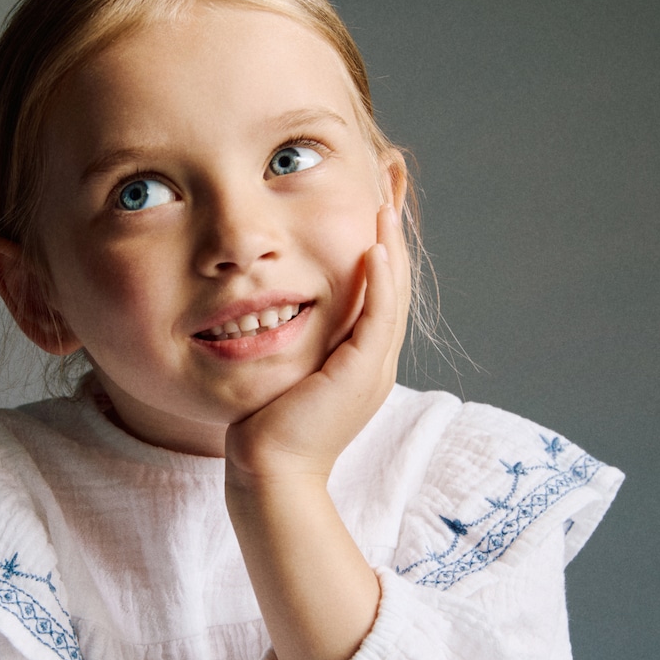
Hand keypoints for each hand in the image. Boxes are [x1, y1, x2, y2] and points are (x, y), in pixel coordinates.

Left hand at [224, 203, 410, 484]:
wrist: (268, 473)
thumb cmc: (264, 429)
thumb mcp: (283, 373)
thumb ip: (291, 343)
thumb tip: (267, 312)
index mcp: (360, 362)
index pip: (378, 293)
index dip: (379, 248)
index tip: (374, 206)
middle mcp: (374, 363)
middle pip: (395, 286)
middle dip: (393, 235)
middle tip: (392, 187)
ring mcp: (372, 369)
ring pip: (393, 297)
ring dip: (391, 248)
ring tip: (386, 206)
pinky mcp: (360, 374)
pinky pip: (378, 319)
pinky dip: (380, 283)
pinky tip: (374, 249)